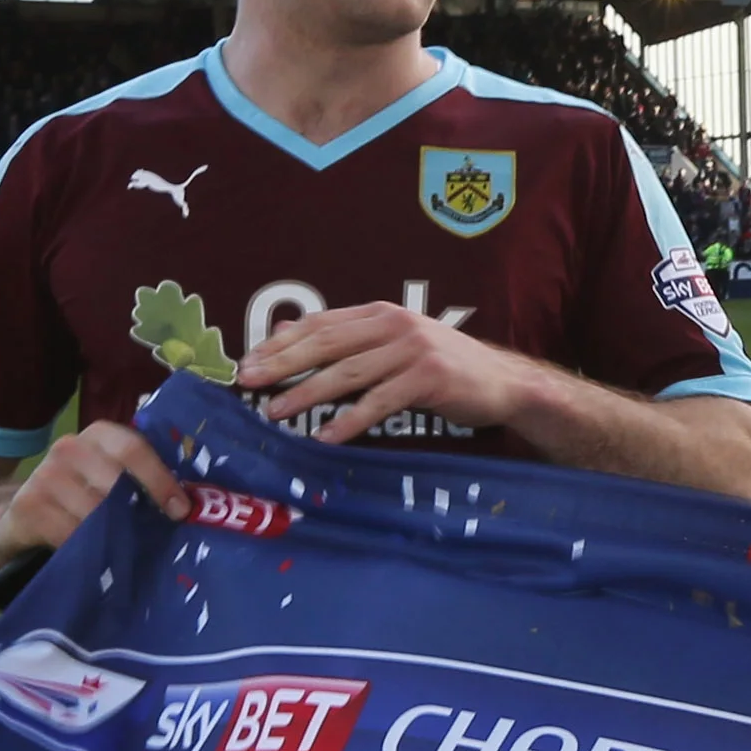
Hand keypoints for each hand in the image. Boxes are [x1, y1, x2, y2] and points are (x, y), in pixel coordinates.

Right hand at [0, 419, 188, 555]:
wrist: (23, 511)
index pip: (133, 448)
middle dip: (139, 514)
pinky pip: (69, 533)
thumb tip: (190, 508)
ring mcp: (45, 475)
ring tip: (127, 550)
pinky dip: (87, 548)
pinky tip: (95, 556)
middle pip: (115, 482)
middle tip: (157, 537)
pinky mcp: (28, 505)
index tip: (180, 510)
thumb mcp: (111, 477)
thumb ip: (142, 481)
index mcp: (99, 435)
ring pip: (94, 512)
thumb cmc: (83, 493)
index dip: (159, 479)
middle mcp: (70, 448)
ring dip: (115, 536)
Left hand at [246, 301, 540, 443]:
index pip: (320, 324)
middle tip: (249, 382)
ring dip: (308, 394)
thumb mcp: (393, 344)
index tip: (249, 362)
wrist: (501, 382)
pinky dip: (350, 420)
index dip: (280, 343)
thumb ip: (346, 338)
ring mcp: (413, 350)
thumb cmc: (442, 368)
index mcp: (381, 313)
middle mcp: (394, 325)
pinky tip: (327, 436)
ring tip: (277, 413)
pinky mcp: (428, 378)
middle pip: (327, 344)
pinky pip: (380, 402)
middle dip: (284, 364)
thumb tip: (285, 333)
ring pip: (349, 373)